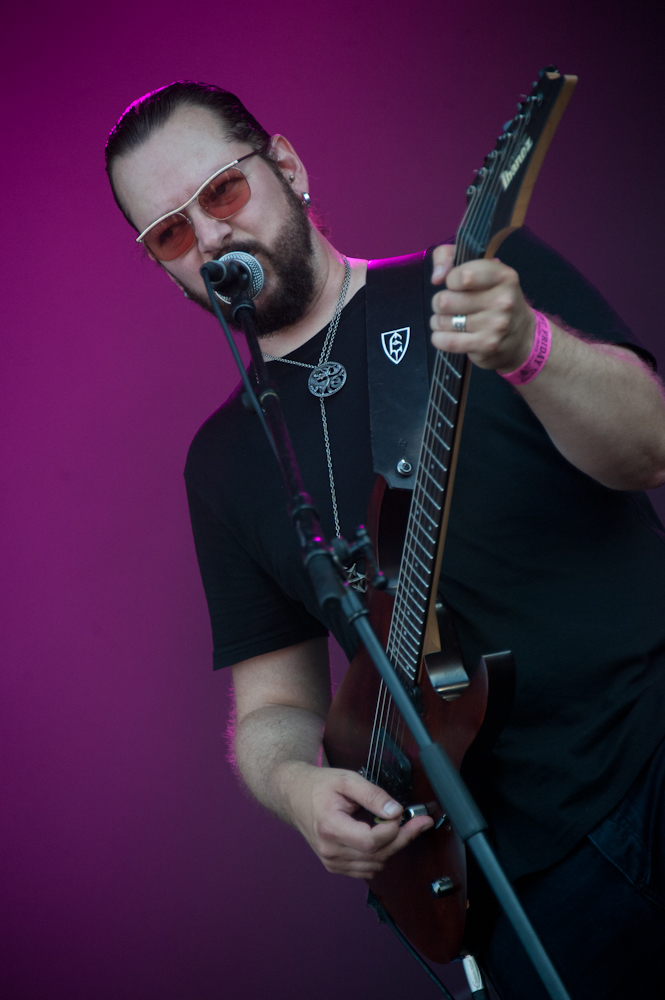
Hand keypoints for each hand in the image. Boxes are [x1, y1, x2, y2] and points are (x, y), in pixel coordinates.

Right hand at [280, 763, 433, 878]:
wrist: (295, 796)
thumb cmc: (320, 786)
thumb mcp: (347, 779)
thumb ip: (373, 795)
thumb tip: (396, 812)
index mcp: (330, 827)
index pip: (370, 842)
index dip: (392, 830)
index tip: (403, 814)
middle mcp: (329, 850)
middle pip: (377, 855)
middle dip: (403, 838)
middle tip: (420, 823)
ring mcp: (331, 862)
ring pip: (375, 865)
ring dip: (393, 847)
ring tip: (400, 827)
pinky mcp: (335, 866)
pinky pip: (367, 869)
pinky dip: (380, 855)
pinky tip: (382, 837)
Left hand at [430, 244, 535, 371]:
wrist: (520, 335)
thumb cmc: (492, 297)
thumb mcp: (477, 268)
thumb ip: (448, 256)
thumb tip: (436, 277)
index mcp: (503, 276)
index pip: (462, 276)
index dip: (450, 280)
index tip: (456, 284)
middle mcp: (503, 300)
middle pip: (445, 301)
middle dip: (440, 303)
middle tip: (450, 305)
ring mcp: (496, 325)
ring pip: (443, 322)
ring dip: (439, 321)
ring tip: (450, 320)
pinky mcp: (487, 345)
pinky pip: (447, 342)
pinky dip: (439, 338)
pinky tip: (446, 335)